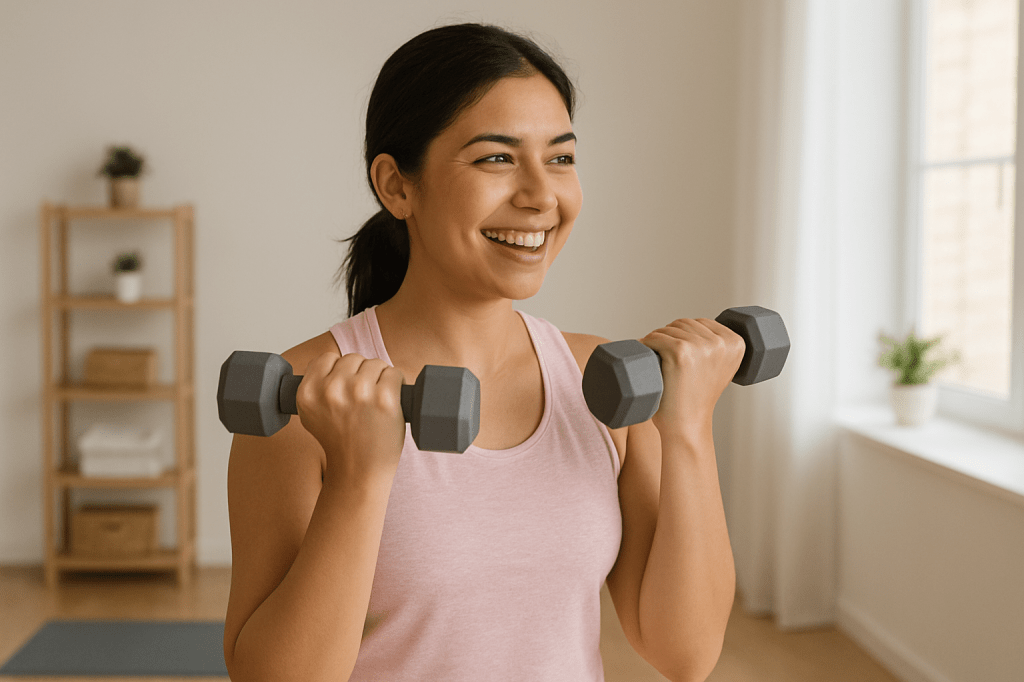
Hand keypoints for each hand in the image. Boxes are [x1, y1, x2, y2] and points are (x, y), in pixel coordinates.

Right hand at [295, 352, 406, 485]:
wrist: (357, 472)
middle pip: (353, 359)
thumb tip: (330, 365)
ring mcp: (359, 393)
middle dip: (361, 374)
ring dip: (380, 379)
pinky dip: (397, 384)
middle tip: (363, 399)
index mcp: (308, 393)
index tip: (346, 387)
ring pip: (375, 364)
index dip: (339, 371)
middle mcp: (331, 390)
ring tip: (376, 402)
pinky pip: (394, 374)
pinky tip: (391, 402)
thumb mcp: (310, 414)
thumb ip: (315, 388)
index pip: (326, 358)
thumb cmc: (339, 443)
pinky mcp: (385, 399)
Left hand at [640, 318, 745, 438]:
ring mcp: (701, 347)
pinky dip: (646, 343)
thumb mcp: (720, 369)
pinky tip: (645, 354)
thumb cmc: (697, 399)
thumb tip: (700, 328)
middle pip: (685, 323)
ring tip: (655, 359)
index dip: (686, 333)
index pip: (703, 322)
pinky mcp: (680, 352)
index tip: (678, 351)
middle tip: (662, 357)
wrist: (687, 426)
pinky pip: (656, 337)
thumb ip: (719, 349)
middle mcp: (722, 343)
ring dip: (657, 340)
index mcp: (736, 344)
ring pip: (669, 329)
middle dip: (670, 336)